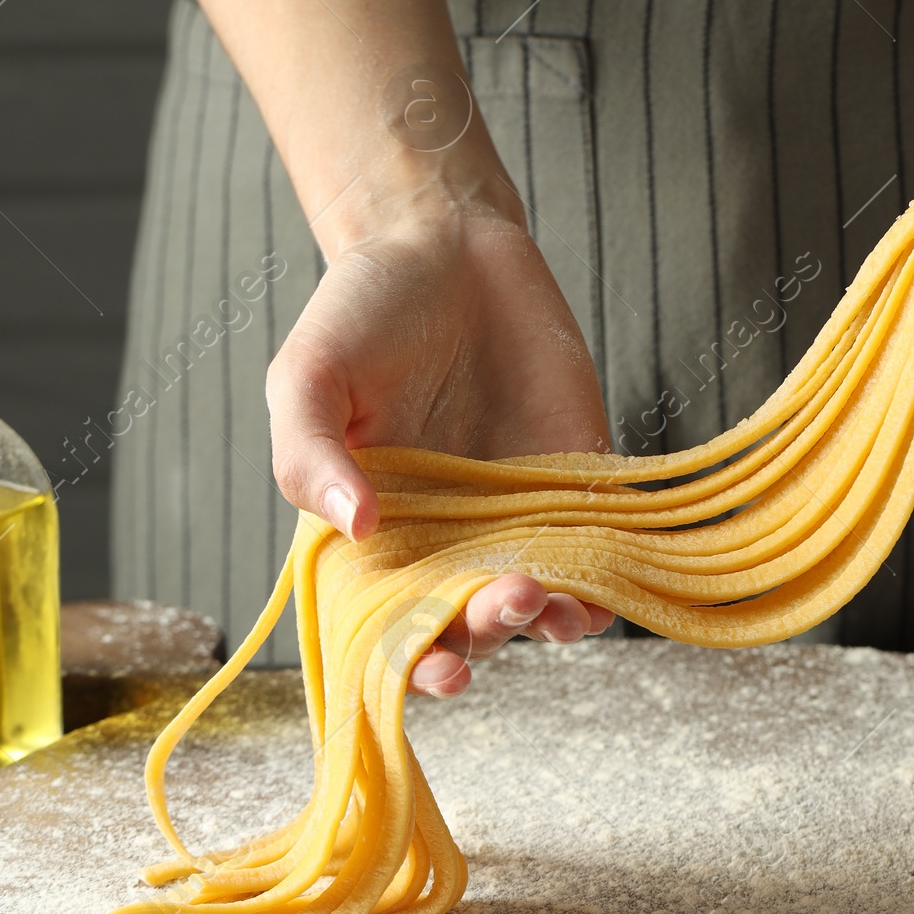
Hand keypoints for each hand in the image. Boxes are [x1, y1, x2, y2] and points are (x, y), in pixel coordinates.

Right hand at [266, 204, 614, 695]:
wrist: (443, 243)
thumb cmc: (361, 313)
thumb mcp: (309, 376)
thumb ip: (310, 454)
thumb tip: (352, 525)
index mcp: (371, 537)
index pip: (394, 628)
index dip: (416, 664)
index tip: (441, 670)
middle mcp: (443, 542)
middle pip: (469, 624)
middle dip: (489, 630)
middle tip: (507, 596)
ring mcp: (512, 519)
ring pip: (536, 603)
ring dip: (549, 620)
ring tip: (554, 601)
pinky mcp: (572, 485)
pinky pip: (595, 554)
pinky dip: (604, 582)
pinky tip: (605, 589)